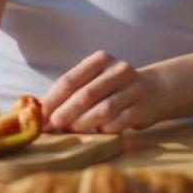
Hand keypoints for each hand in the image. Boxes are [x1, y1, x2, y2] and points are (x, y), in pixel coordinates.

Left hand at [41, 50, 167, 133]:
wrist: (154, 91)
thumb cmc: (112, 88)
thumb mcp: (93, 81)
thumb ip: (69, 92)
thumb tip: (37, 109)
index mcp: (101, 60)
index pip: (70, 80)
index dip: (52, 99)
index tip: (40, 115)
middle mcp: (119, 70)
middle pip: (86, 94)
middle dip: (65, 112)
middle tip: (52, 126)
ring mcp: (134, 89)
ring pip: (104, 109)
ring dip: (83, 123)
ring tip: (71, 130)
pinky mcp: (143, 108)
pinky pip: (120, 122)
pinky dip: (105, 129)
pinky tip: (97, 132)